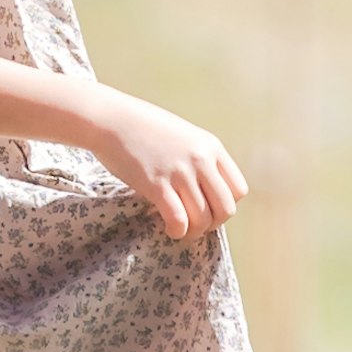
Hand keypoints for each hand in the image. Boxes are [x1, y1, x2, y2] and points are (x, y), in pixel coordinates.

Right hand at [89, 86, 247, 237]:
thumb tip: (208, 194)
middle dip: (213, 223)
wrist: (112, 120)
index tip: (208, 207)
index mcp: (211, 146)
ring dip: (193, 231)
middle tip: (195, 222)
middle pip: (225, 209)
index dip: (224, 204)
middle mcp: (201, 159)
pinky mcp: (157, 184)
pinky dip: (177, 232)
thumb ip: (201, 160)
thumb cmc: (145, 129)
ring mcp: (179, 172)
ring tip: (180, 227)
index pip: (238, 190)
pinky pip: (179, 220)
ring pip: (203, 219)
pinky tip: (169, 228)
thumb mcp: (185, 137)